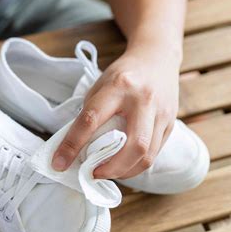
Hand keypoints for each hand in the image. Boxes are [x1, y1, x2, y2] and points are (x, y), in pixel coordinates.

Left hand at [52, 43, 180, 178]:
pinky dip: (135, 166)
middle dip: (111, 168)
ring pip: (147, 155)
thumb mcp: (100, 86)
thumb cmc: (123, 74)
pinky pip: (154, 154)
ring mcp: (161, 113)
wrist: (157, 57)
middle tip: (93, 173)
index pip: (91, 120)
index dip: (72, 145)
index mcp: (118, 86)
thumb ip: (89, 115)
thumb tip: (74, 148)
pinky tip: (122, 166)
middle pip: (134, 145)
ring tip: (107, 172)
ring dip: (124, 172)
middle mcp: (143, 100)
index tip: (59, 163)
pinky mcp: (171, 124)